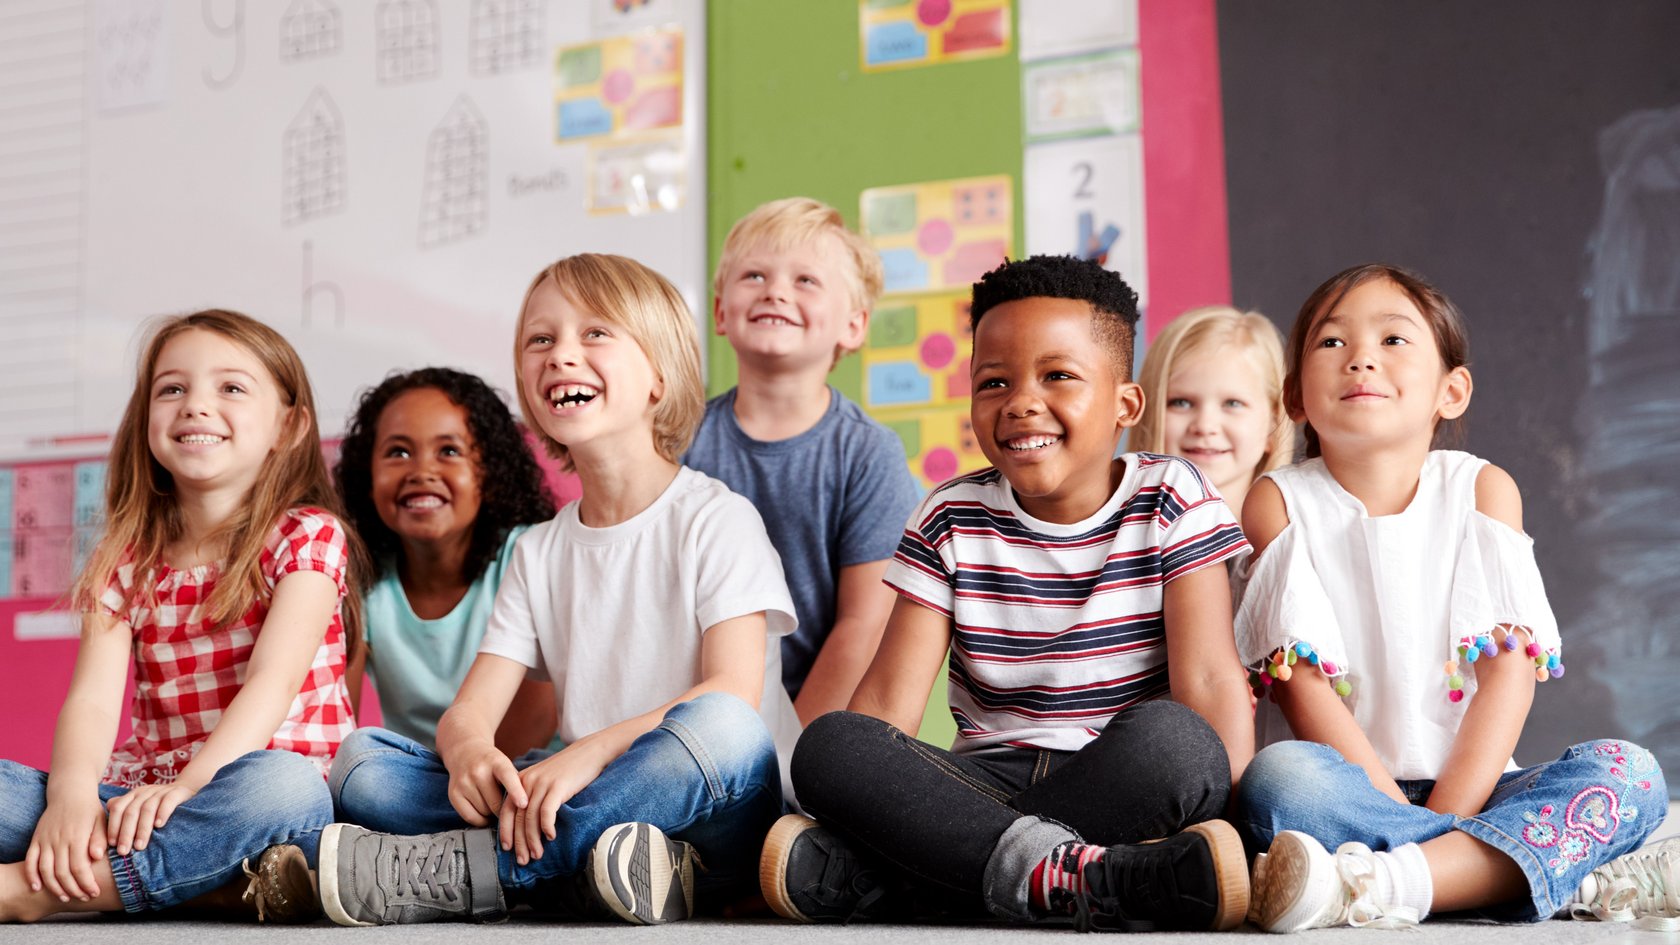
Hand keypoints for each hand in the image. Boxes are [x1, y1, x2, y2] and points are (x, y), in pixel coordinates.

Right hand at [26, 794, 107, 901]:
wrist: (70, 792)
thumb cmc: (90, 809)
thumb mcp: (101, 821)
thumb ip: (100, 839)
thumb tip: (97, 857)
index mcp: (77, 836)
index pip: (80, 867)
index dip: (86, 883)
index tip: (94, 892)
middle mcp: (59, 839)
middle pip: (62, 872)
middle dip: (73, 889)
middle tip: (83, 897)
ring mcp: (45, 840)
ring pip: (45, 870)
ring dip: (54, 887)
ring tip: (65, 897)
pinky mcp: (36, 840)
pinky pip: (30, 860)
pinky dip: (31, 875)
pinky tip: (37, 887)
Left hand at [104, 782, 197, 855]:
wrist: (185, 790)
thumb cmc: (157, 806)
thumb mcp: (138, 806)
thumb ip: (122, 813)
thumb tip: (103, 828)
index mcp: (132, 795)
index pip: (118, 808)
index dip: (113, 826)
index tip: (112, 845)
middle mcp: (144, 792)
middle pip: (131, 811)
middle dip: (126, 833)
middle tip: (123, 851)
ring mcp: (160, 791)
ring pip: (147, 809)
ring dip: (142, 829)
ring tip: (140, 846)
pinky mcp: (176, 792)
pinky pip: (168, 801)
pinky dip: (162, 813)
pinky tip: (159, 825)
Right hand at [446, 740, 525, 827]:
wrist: (465, 752)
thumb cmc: (492, 764)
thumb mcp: (506, 765)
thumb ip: (516, 783)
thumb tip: (522, 809)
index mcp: (496, 761)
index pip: (507, 776)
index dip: (516, 791)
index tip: (524, 804)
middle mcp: (478, 771)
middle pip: (496, 804)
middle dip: (504, 809)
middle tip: (506, 805)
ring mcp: (464, 783)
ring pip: (484, 813)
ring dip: (491, 814)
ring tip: (492, 802)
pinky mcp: (453, 795)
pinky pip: (471, 818)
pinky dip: (480, 820)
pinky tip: (484, 811)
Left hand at [503, 746, 605, 864]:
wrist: (589, 752)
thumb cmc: (567, 771)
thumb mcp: (544, 781)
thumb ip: (532, 797)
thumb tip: (526, 826)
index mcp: (520, 781)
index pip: (506, 811)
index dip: (506, 832)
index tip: (507, 849)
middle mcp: (527, 781)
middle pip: (518, 817)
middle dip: (519, 842)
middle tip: (523, 860)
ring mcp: (542, 783)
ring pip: (531, 818)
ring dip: (533, 840)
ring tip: (537, 854)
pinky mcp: (557, 786)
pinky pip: (547, 811)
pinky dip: (547, 827)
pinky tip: (551, 837)